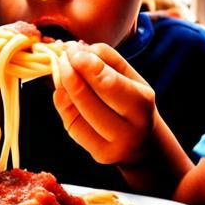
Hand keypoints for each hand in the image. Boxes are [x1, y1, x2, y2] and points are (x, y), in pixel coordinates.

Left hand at [52, 43, 155, 165]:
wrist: (143, 142)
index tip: (73, 49)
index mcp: (142, 104)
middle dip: (70, 74)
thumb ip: (108, 59)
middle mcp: (130, 129)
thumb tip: (79, 49)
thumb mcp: (131, 77)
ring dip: (63, 85)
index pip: (109, 84)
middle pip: (89, 100)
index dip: (87, 66)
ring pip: (75, 112)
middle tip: (62, 55)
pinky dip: (63, 101)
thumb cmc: (134, 101)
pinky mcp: (97, 154)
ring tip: (62, 67)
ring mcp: (112, 147)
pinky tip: (64, 88)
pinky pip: (71, 123)